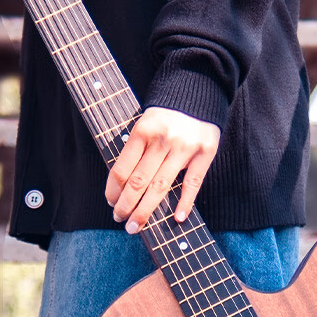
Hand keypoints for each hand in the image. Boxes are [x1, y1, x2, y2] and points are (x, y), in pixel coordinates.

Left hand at [105, 107, 220, 232]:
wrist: (198, 90)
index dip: (113, 192)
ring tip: (137, 225)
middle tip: (121, 221)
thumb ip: (135, 150)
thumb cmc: (166, 114)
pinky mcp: (204, 154)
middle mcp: (162, 140)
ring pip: (161, 187)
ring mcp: (184, 148)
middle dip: (127, 206)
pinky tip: (177, 218)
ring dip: (146, 211)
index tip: (111, 204)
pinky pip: (193, 184)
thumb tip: (123, 187)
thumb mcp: (144, 124)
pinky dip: (185, 203)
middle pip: (139, 182)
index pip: (122, 170)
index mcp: (142, 131)